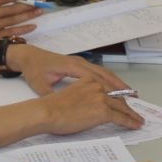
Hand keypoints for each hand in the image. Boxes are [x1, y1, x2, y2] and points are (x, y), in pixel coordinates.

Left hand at [11, 46, 128, 93]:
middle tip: (135, 98)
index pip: (98, 79)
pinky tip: (114, 87)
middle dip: (121, 86)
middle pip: (106, 75)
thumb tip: (61, 106)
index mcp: (73, 67)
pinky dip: (109, 79)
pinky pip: (98, 72)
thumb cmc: (33, 69)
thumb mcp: (39, 85)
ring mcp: (80, 63)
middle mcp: (80, 63)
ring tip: (130, 93)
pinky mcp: (78, 65)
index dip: (113, 90)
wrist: (27, 56)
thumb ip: (52, 94)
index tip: (125, 99)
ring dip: (117, 82)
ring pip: (104, 72)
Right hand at [37, 81, 144, 135]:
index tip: (123, 100)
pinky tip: (135, 125)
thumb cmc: (51, 106)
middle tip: (134, 112)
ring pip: (122, 107)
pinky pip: (121, 117)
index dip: (118, 96)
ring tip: (138, 120)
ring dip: (132, 114)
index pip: (108, 88)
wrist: (46, 111)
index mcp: (88, 79)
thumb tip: (88, 107)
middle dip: (127, 106)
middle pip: (117, 96)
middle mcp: (97, 85)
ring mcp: (101, 97)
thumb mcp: (70, 94)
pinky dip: (130, 122)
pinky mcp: (103, 110)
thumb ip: (83, 96)